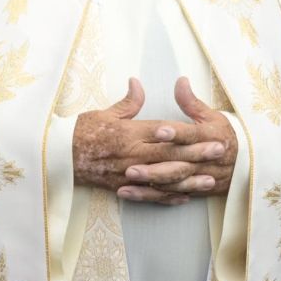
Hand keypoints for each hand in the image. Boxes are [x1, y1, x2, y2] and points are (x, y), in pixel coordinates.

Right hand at [71, 78, 234, 204]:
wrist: (60, 156)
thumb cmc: (81, 132)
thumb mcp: (104, 113)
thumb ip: (127, 102)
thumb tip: (138, 84)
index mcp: (130, 133)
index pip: (166, 133)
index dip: (190, 134)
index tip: (210, 132)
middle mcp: (133, 154)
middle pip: (171, 154)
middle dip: (197, 153)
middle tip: (220, 152)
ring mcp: (129, 173)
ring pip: (164, 178)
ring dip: (188, 179)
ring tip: (209, 180)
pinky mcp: (124, 187)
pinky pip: (150, 195)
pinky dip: (167, 197)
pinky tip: (184, 197)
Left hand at [119, 77, 236, 202]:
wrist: (246, 165)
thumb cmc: (223, 136)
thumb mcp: (212, 117)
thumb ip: (192, 102)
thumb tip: (180, 81)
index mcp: (209, 138)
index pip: (191, 135)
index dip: (175, 134)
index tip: (159, 131)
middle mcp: (203, 160)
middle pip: (178, 164)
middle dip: (155, 167)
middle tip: (131, 166)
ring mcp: (198, 177)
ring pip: (173, 182)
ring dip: (151, 182)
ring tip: (128, 178)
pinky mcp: (193, 190)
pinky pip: (171, 195)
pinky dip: (151, 196)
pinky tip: (130, 193)